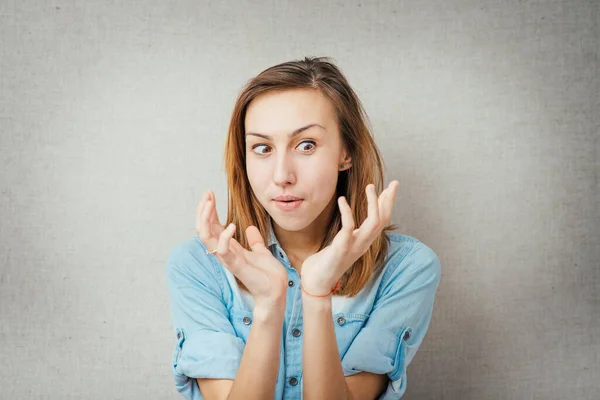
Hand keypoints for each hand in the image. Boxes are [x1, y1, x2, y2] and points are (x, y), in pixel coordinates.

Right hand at [196, 191, 288, 308]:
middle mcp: (225, 252)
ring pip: (206, 238)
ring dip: (206, 219)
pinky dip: (224, 237)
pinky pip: (222, 251)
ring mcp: (228, 259)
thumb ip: (254, 241)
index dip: (209, 210)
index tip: (210, 194)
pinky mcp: (235, 266)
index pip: (212, 226)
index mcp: (230, 248)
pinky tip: (231, 225)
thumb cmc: (267, 274)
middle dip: (203, 211)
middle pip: (205, 229)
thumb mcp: (261, 251)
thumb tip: (250, 228)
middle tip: (207, 194)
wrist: (276, 291)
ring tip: (210, 203)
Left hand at [300, 181, 399, 294]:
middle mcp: (362, 244)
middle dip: (389, 201)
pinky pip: (348, 228)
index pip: (381, 221)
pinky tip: (342, 200)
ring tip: (370, 186)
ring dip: (373, 204)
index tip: (391, 188)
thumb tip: (350, 225)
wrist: (316, 284)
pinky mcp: (341, 249)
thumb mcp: (341, 244)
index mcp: (363, 242)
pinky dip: (347, 212)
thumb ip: (348, 235)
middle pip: (383, 220)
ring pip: (373, 223)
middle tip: (394, 183)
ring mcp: (354, 247)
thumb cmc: (324, 264)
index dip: (387, 204)